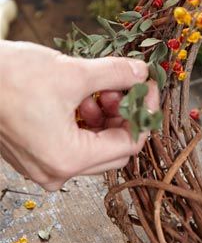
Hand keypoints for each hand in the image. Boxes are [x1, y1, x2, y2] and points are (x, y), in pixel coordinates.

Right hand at [0, 41, 158, 190]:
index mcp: (67, 158)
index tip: (147, 86)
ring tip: (98, 88)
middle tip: (123, 85)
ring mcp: (46, 163)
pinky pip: (78, 141)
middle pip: (115, 147)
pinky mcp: (39, 151)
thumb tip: (142, 73)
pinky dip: (88, 119)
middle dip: (125, 113)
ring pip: (97, 144)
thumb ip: (116, 73)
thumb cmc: (10, 78)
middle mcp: (56, 170)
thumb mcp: (73, 72)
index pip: (129, 143)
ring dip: (107, 115)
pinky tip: (83, 96)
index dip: (144, 112)